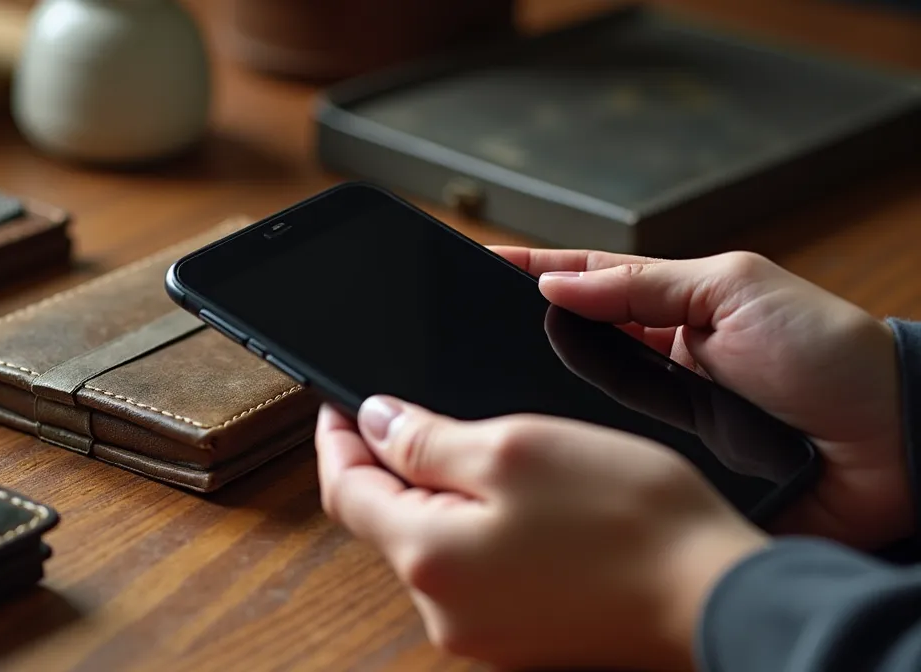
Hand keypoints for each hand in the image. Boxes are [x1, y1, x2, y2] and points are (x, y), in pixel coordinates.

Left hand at [316, 400, 765, 670]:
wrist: (718, 595)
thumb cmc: (631, 520)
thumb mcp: (515, 448)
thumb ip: (426, 440)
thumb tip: (372, 422)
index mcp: (428, 557)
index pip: (345, 491)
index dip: (336, 439)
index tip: (337, 403)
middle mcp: (443, 609)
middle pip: (386, 520)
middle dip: (391, 465)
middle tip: (414, 412)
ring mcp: (482, 633)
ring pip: (432, 544)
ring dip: (439, 496)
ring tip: (486, 452)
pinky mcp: (520, 637)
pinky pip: (475, 571)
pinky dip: (478, 529)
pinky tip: (523, 504)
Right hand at [495, 247, 905, 549]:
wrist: (893, 446)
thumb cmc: (831, 357)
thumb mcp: (737, 290)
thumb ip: (644, 285)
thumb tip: (554, 284)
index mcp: (676, 312)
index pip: (588, 284)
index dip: (536, 272)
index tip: (477, 261)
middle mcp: (660, 367)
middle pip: (572, 346)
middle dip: (521, 335)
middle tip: (466, 328)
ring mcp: (662, 423)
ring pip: (583, 408)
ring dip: (547, 397)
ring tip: (489, 383)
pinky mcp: (670, 474)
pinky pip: (613, 461)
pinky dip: (582, 454)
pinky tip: (545, 446)